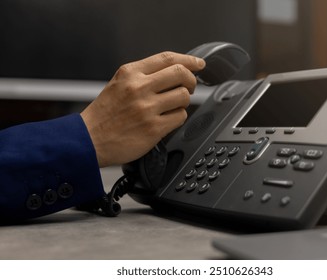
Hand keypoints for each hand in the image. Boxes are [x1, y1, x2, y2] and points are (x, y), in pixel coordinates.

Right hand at [80, 52, 205, 166]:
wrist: (89, 140)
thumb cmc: (104, 114)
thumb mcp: (118, 84)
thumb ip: (142, 76)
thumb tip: (172, 72)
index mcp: (130, 73)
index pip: (167, 58)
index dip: (188, 59)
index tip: (198, 64)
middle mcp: (139, 87)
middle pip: (181, 74)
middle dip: (191, 80)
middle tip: (189, 87)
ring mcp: (147, 108)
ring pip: (183, 96)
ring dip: (183, 102)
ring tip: (172, 106)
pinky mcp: (154, 128)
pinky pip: (180, 117)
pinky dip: (178, 118)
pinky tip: (167, 120)